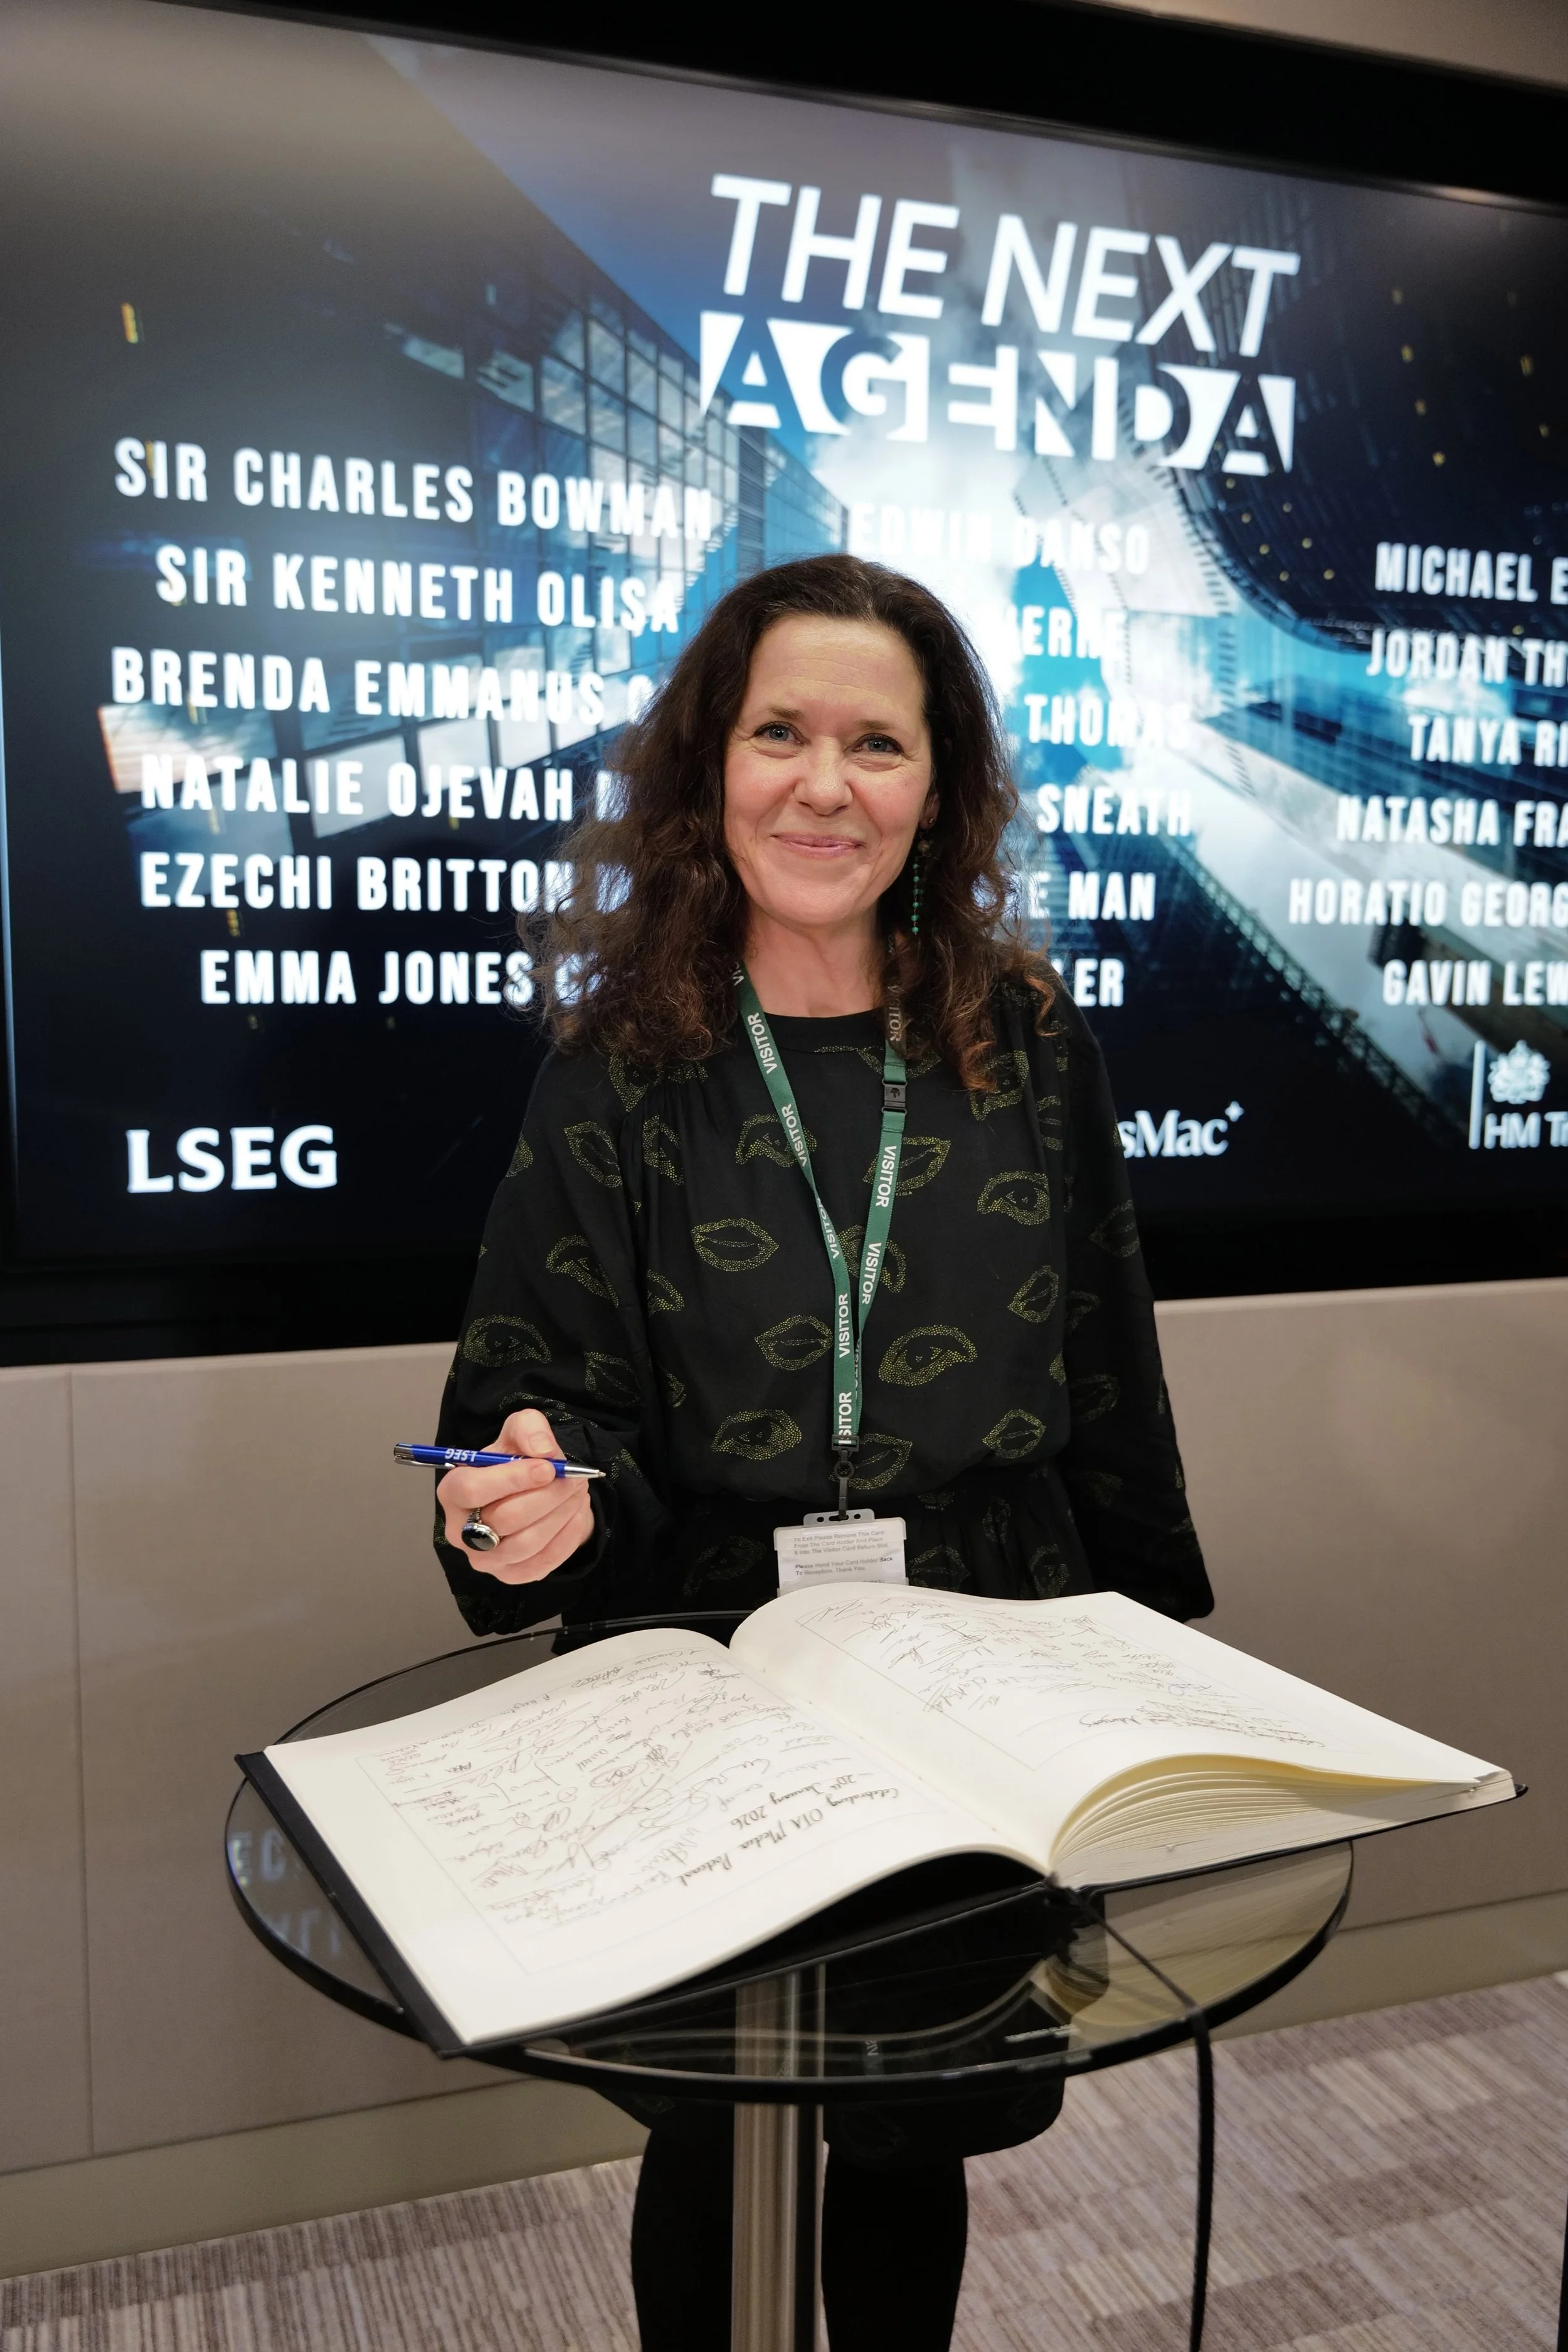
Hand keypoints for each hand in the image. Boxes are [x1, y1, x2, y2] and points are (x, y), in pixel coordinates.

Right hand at [437, 1410, 595, 1585]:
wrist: (532, 1492)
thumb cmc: (517, 1462)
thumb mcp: (519, 1430)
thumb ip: (528, 1428)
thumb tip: (543, 1451)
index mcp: (452, 1491)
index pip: (471, 1490)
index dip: (511, 1479)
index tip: (547, 1469)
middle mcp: (460, 1531)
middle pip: (504, 1519)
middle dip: (546, 1497)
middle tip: (574, 1478)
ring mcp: (484, 1559)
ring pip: (526, 1543)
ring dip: (560, 1514)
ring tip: (577, 1491)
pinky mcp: (510, 1575)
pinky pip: (542, 1562)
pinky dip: (566, 1537)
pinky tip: (575, 1513)